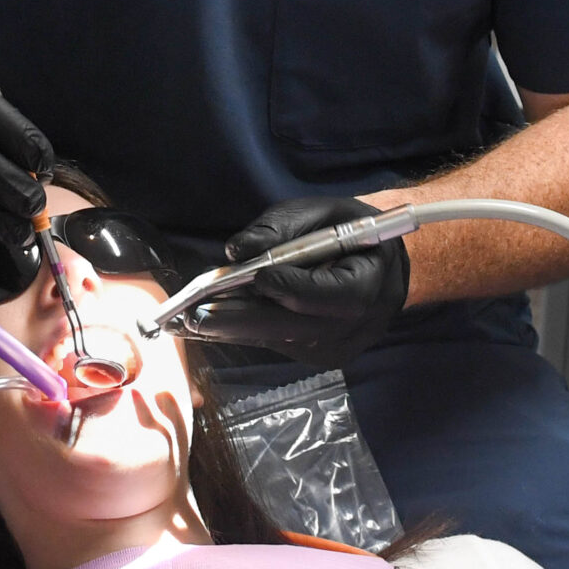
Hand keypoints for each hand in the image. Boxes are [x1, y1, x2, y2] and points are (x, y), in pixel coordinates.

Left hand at [178, 195, 410, 367]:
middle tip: (196, 315)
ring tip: (189, 320)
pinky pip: (278, 344)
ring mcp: (339, 347)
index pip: (332, 294)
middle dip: (243, 320)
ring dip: (234, 330)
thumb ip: (280, 228)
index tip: (258, 277)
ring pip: (281, 341)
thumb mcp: (321, 212)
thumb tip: (237, 251)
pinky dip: (244, 333)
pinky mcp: (320, 355)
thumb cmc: (348, 230)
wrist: (379, 264)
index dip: (295, 289)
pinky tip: (210, 324)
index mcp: (371, 283)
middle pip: (297, 328)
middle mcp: (358, 325)